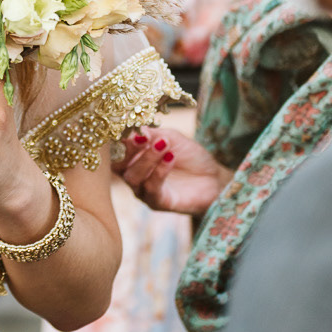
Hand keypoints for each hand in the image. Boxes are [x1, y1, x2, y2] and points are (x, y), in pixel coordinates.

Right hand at [115, 124, 232, 214]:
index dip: (121, 138)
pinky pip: (151, 188)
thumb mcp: (170, 138)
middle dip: (129, 150)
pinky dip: (159, 171)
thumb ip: (152, 134)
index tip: (132, 128)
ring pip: (133, 177)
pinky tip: (170, 158)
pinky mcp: (157, 203)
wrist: (214, 177)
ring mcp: (143, 190)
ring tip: (163, 145)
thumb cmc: (190, 156)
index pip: (117, 149)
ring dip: (147, 159)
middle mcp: (133, 175)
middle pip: (118, 165)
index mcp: (132, 158)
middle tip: (144, 138)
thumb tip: (134, 129)